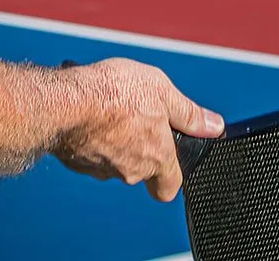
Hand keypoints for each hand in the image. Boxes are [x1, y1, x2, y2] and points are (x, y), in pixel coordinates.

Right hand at [52, 59, 223, 201]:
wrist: (64, 102)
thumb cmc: (114, 94)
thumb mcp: (163, 92)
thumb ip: (189, 114)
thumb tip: (214, 126)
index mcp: (157, 157)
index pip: (170, 186)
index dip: (172, 175)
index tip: (170, 160)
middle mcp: (130, 170)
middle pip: (141, 169)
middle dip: (140, 145)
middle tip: (135, 116)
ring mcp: (101, 169)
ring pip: (114, 160)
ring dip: (114, 140)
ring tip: (109, 109)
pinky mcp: (76, 162)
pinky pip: (89, 154)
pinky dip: (91, 138)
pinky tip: (88, 115)